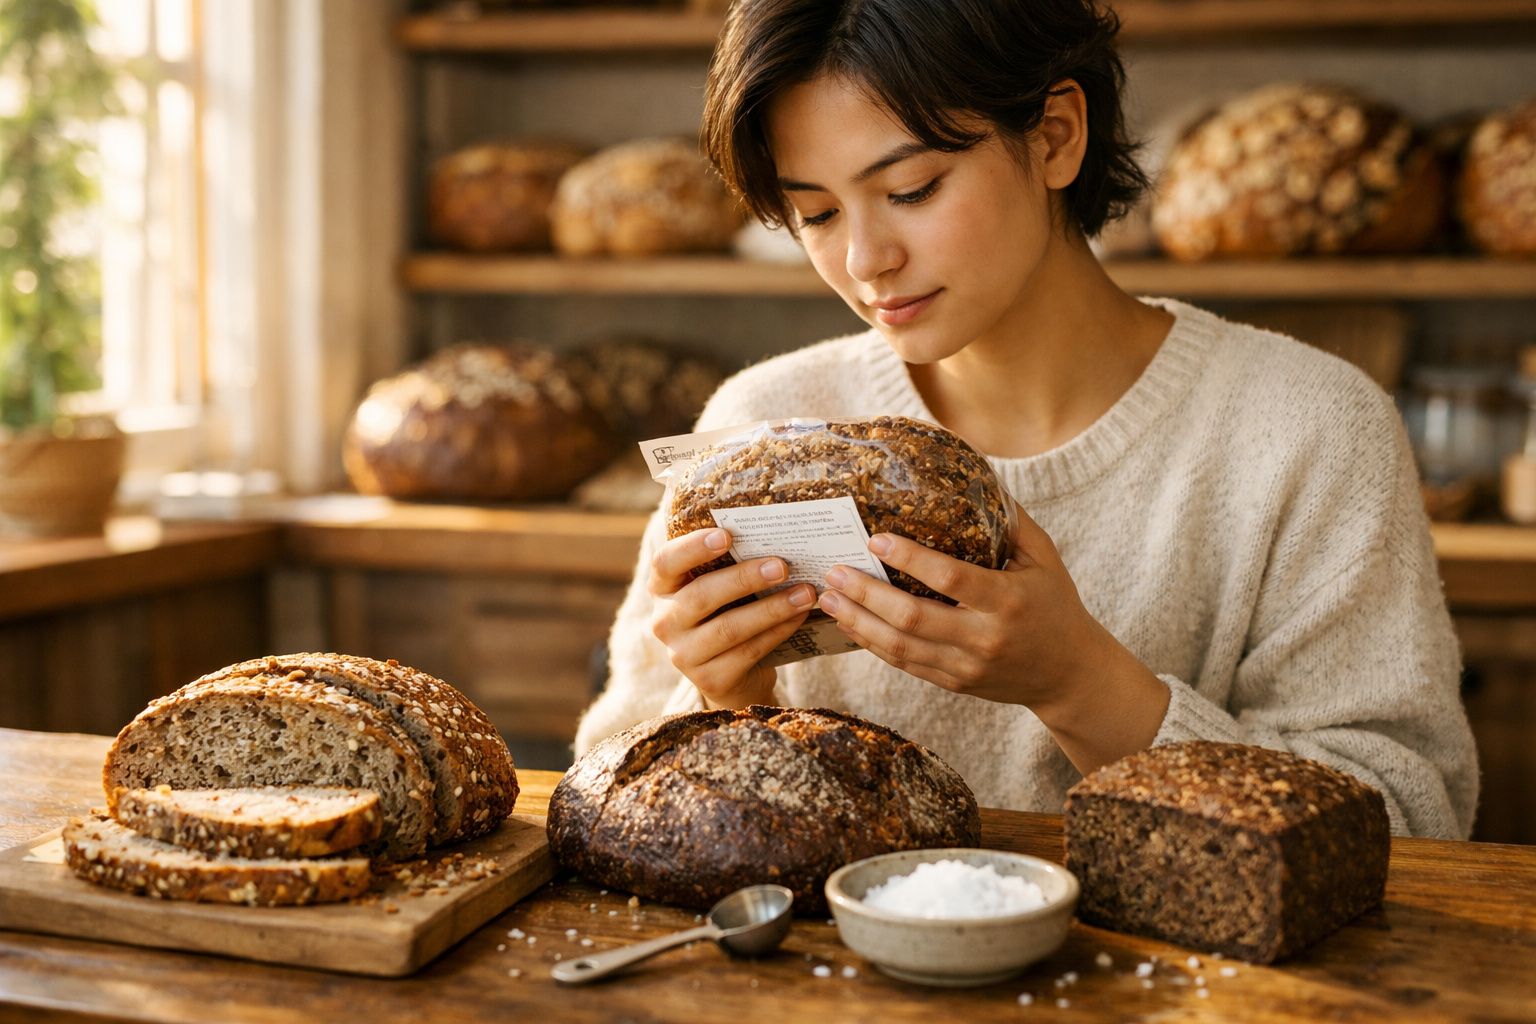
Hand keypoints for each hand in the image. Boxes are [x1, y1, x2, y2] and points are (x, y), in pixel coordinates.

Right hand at [649, 527, 816, 708]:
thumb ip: (730, 565)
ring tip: (804, 594)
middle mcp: (665, 622)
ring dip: (771, 609)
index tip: (727, 535)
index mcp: (662, 589)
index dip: (693, 548)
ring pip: (729, 628)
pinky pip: (747, 652)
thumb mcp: (719, 589)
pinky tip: (799, 617)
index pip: (665, 562)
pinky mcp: (709, 680)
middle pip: (701, 595)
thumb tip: (776, 536)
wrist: (732, 676)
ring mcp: (683, 655)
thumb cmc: (726, 615)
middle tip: (783, 566)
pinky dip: (777, 632)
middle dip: (745, 578)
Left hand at [816, 500, 1169, 771]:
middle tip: (835, 571)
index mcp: (1008, 600)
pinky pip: (904, 664)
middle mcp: (984, 637)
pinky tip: (850, 622)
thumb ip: (1012, 521)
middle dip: (867, 594)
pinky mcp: (953, 683)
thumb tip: (978, 476)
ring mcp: (966, 666)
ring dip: (859, 622)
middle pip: (914, 619)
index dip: (910, 559)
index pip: (951, 579)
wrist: (1069, 674)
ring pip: (901, 647)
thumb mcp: (1045, 558)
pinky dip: (873, 644)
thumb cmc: (1055, 604)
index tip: (875, 538)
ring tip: (828, 598)